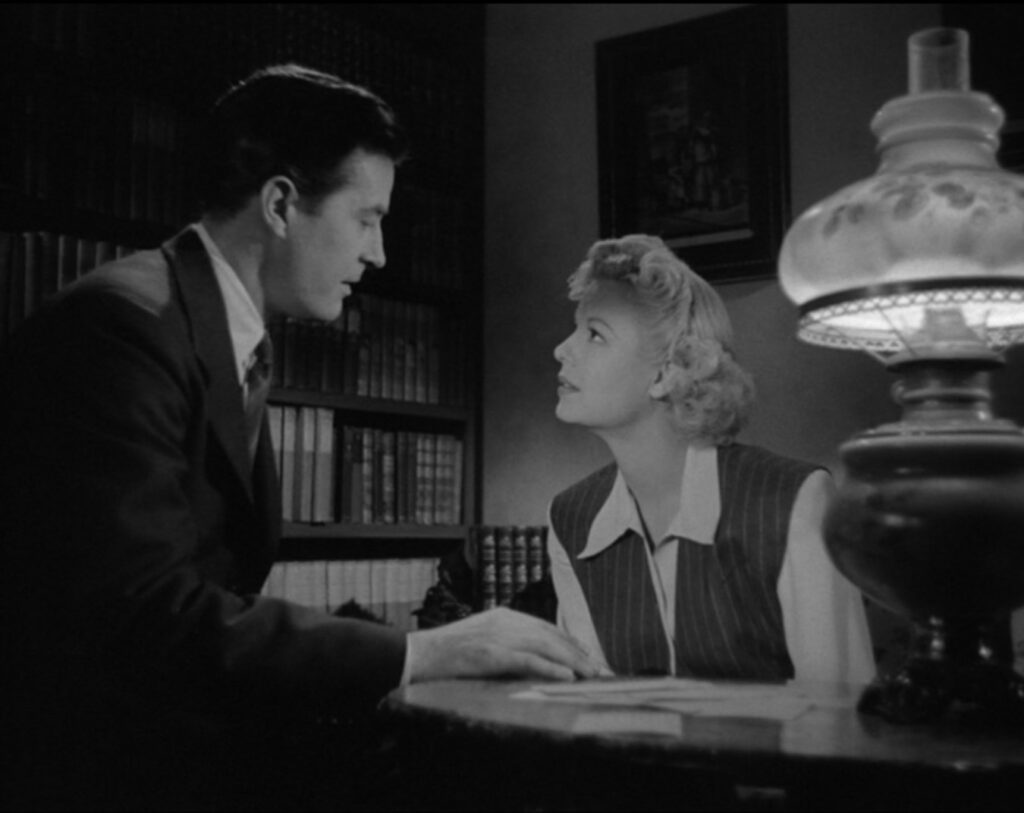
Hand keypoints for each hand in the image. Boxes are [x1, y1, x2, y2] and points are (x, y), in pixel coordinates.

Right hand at [406, 607, 601, 682]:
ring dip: (572, 661)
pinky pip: (527, 661)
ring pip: (545, 646)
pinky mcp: (490, 654)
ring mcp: (498, 636)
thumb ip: (507, 642)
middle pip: (551, 635)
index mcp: (504, 616)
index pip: (546, 627)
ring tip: (592, 674)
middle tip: (600, 669)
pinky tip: (567, 676)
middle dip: (578, 653)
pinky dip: (550, 668)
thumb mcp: (482, 639)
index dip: (570, 642)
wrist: (418, 654)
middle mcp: (505, 621)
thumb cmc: (448, 652)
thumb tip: (535, 658)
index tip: (589, 656)